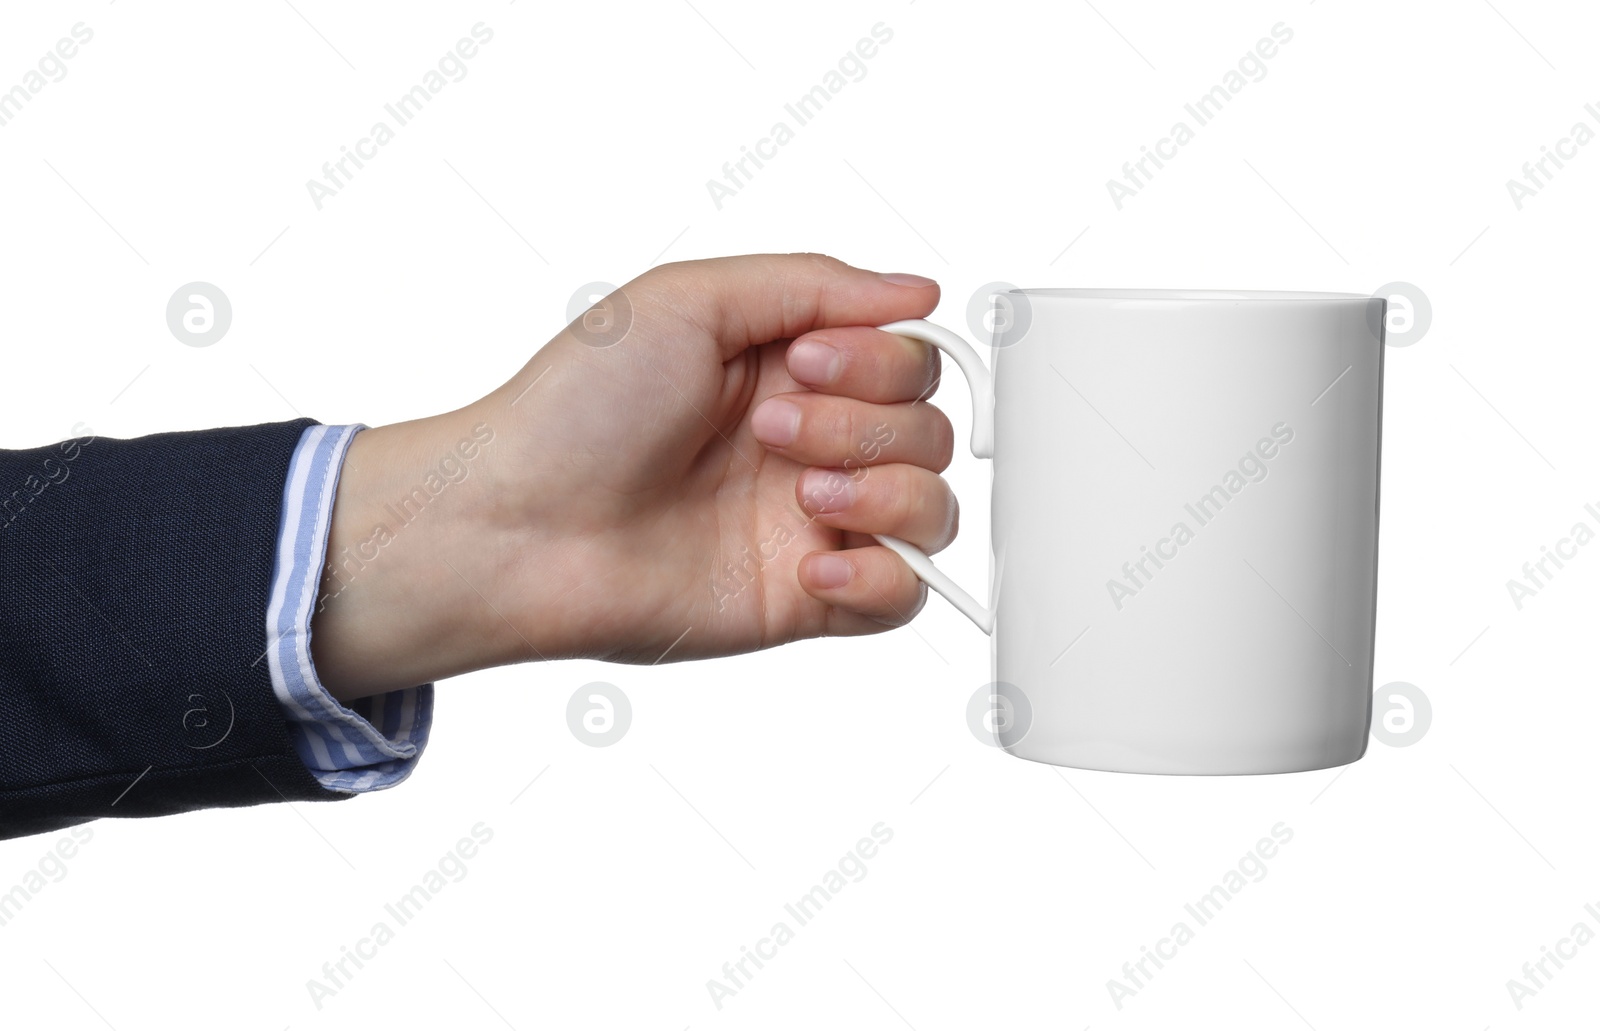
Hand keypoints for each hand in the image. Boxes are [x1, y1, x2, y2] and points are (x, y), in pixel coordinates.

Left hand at [310, 254, 957, 699]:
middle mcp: (809, 443)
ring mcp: (809, 522)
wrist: (517, 527)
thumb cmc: (575, 411)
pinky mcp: (803, 596)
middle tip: (769, 431)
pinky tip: (813, 561)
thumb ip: (813, 284)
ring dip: (884, 493)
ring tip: (800, 498)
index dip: (879, 361)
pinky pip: (903, 595)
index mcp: (788, 367)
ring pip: (931, 508)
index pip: (907, 358)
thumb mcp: (687, 300)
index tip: (803, 365)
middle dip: (863, 424)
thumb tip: (918, 291)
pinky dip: (883, 577)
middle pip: (928, 429)